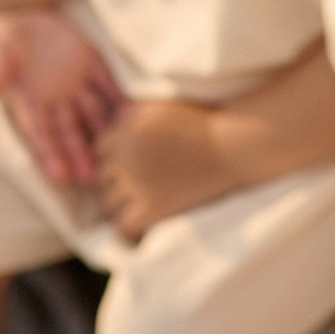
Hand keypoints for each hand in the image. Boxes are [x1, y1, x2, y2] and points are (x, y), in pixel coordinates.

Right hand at [0, 9, 126, 185]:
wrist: (21, 20)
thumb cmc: (0, 43)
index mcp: (29, 102)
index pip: (40, 133)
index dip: (50, 155)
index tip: (60, 177)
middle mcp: (55, 100)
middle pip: (69, 131)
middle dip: (80, 153)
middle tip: (91, 176)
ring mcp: (75, 84)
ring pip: (93, 113)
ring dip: (104, 132)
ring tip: (120, 152)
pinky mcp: (91, 64)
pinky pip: (109, 84)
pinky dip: (120, 99)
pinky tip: (133, 114)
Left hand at [97, 100, 236, 241]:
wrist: (234, 148)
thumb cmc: (203, 123)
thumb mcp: (162, 107)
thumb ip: (132, 114)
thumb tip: (112, 126)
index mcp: (130, 128)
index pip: (101, 146)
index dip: (115, 151)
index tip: (131, 157)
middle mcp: (129, 155)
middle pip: (102, 174)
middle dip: (115, 176)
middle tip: (135, 180)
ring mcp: (139, 184)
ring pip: (108, 201)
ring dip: (119, 201)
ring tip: (136, 201)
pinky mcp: (153, 208)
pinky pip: (123, 226)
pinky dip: (129, 226)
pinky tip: (141, 220)